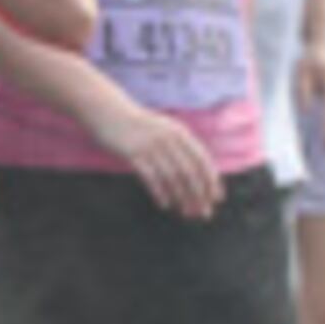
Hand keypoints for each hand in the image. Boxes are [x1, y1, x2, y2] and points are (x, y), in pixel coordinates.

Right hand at [82, 100, 221, 219]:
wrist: (108, 111)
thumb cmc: (138, 124)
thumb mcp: (164, 128)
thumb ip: (180, 146)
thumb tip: (197, 172)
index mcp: (179, 133)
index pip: (202, 159)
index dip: (211, 180)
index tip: (216, 198)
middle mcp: (168, 138)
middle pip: (189, 172)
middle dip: (199, 195)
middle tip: (204, 213)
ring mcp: (150, 145)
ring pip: (172, 177)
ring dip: (181, 198)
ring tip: (186, 212)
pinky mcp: (132, 153)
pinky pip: (151, 177)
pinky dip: (160, 193)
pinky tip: (165, 204)